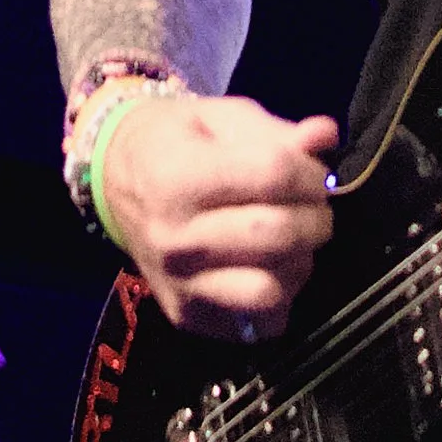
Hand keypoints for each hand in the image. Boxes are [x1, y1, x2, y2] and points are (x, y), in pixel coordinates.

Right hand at [97, 92, 338, 340]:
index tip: (314, 171)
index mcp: (179, 178)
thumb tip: (325, 136)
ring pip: (271, 289)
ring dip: (300, 261)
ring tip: (293, 239)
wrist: (116, 184)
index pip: (274, 175)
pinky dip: (279, 298)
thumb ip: (275, 131)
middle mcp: (174, 239)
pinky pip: (258, 323)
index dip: (310, 172)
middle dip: (316, 216)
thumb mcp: (220, 118)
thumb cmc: (176, 143)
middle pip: (278, 235)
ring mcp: (179, 285)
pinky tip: (271, 268)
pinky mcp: (187, 317)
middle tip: (313, 205)